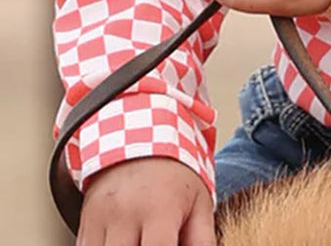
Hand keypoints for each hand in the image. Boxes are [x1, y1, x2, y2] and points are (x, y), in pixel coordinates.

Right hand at [79, 157, 212, 245]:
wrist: (142, 138)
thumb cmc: (176, 173)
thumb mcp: (200, 202)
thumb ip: (202, 240)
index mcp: (160, 209)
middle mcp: (126, 214)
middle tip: (154, 242)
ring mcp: (100, 218)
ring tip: (140, 240)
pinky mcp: (84, 222)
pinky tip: (125, 243)